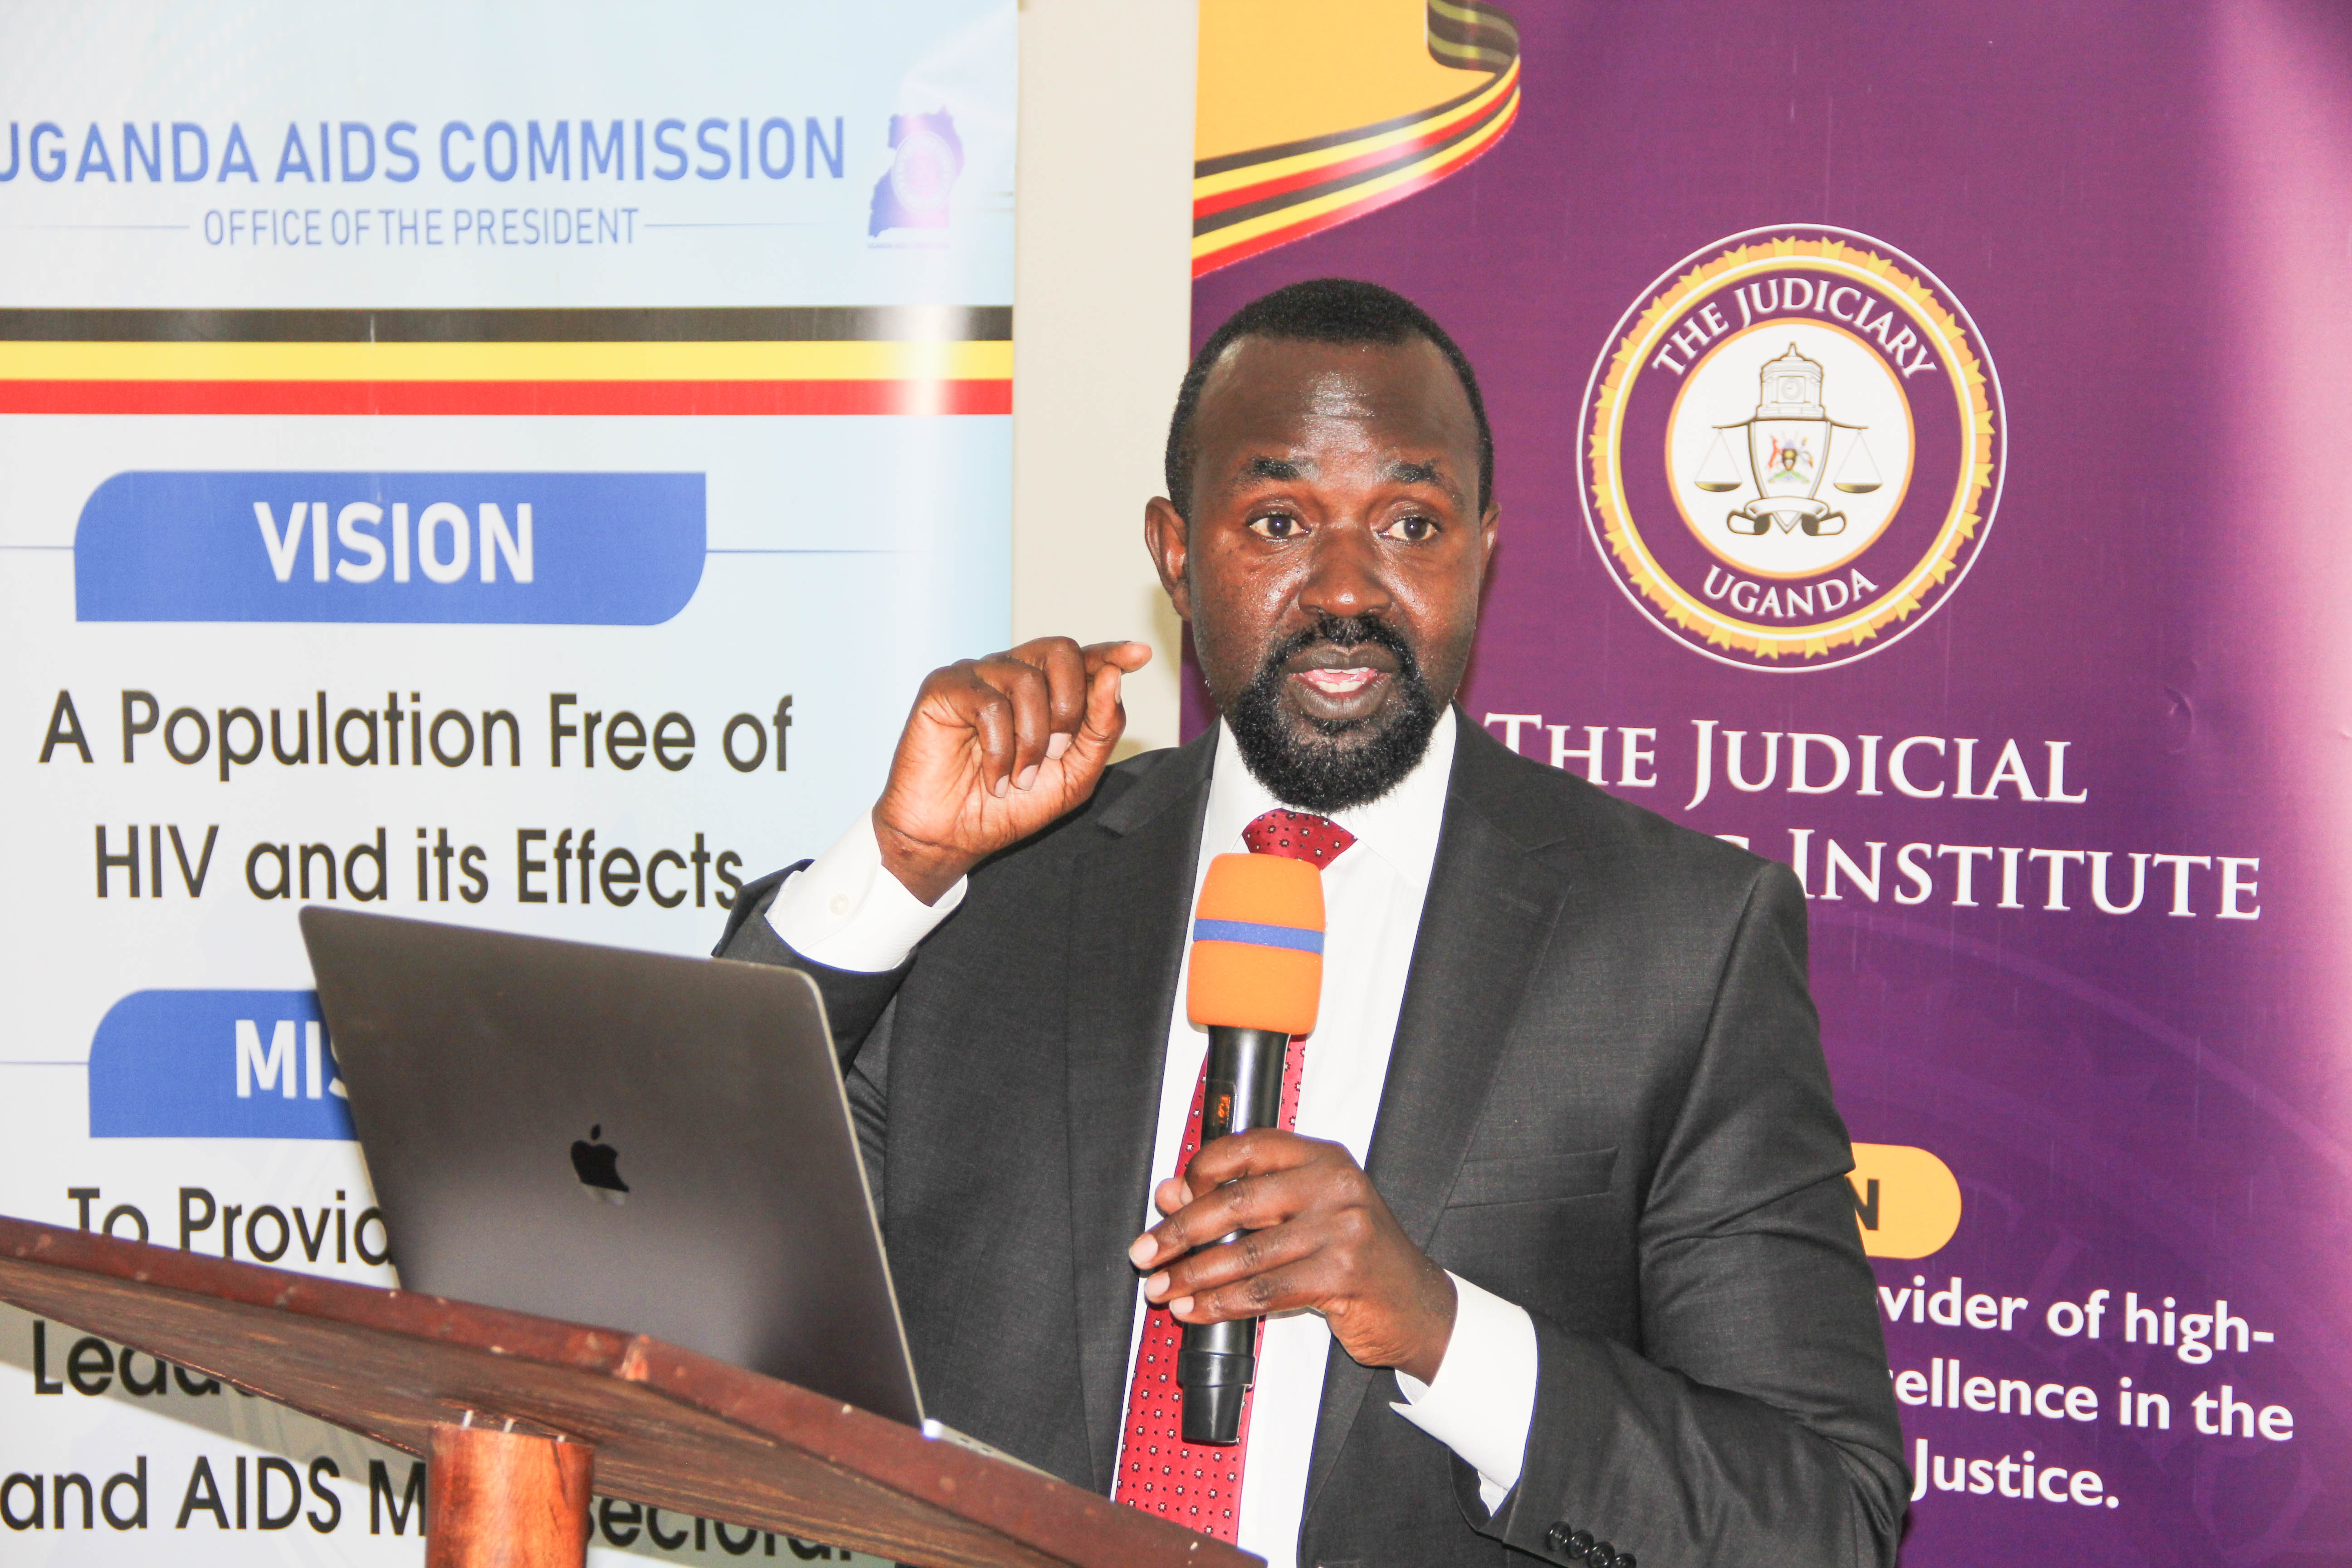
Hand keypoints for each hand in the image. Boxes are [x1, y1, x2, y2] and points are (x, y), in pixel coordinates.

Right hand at [873, 637, 1152, 903]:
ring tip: (1019, 778)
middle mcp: (1011, 673)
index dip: (1111, 653)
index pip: (1083, 658)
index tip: (1139, 654)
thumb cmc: (1009, 807)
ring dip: (1032, 741)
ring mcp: (977, 676)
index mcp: (1045, 691)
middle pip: (1060, 651)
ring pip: (1026, 681)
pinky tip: (993, 778)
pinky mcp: (943, 688)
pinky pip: (988, 704)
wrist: (952, 838)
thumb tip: (1113, 678)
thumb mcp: (1073, 777)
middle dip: (1070, 706)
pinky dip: (999, 750)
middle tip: (1057, 753)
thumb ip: (1099, 731)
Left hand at [1127, 1130, 1458, 1383]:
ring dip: (1192, 1276)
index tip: (1169, 1201)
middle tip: (1146, 1252)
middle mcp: (1334, 1185)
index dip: (1198, 1172)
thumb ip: (1241, 1200)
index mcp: (1323, 1158)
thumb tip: (1172, 1194)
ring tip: (1162, 1288)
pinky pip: (1263, 1291)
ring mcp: (1341, 1229)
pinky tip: (1197, 1310)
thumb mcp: (1302, 1215)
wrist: (1418, 1307)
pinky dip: (1220, 1304)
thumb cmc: (1358, 1257)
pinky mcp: (1341, 1275)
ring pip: (1244, 1254)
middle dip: (1179, 1232)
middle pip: (1235, 1202)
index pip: (1245, 1148)